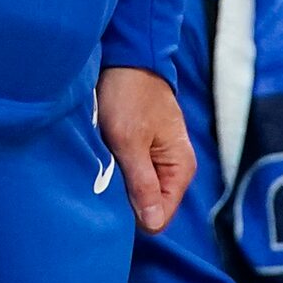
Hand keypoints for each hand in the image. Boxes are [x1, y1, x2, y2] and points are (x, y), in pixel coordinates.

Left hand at [97, 64, 194, 231]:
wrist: (126, 57)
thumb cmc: (128, 95)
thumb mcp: (130, 141)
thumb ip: (143, 184)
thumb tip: (152, 225)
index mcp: (180, 168)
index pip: (159, 217)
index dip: (133, 215)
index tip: (111, 197)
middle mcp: (174, 168)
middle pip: (148, 207)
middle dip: (125, 201)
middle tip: (104, 179)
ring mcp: (158, 159)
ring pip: (137, 192)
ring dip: (119, 185)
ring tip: (102, 166)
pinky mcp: (144, 150)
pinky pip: (131, 176)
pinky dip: (116, 171)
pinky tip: (103, 159)